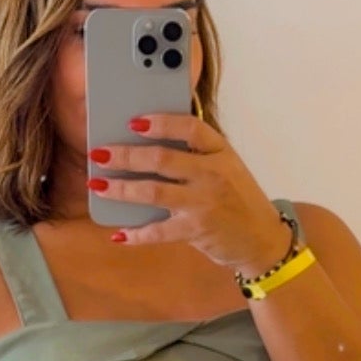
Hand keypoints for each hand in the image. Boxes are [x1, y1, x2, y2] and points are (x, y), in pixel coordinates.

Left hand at [87, 112, 292, 274]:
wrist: (263, 239)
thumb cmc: (238, 199)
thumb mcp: (227, 167)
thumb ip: (197, 154)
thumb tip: (146, 145)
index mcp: (220, 152)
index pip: (190, 128)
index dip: (160, 122)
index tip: (133, 121)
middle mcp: (213, 174)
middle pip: (162, 159)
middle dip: (125, 155)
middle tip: (99, 153)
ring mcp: (204, 203)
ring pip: (153, 192)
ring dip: (121, 188)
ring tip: (98, 185)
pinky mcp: (197, 230)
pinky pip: (158, 231)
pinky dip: (136, 234)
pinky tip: (118, 233)